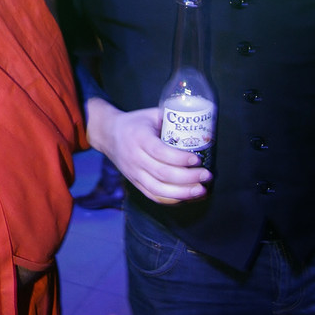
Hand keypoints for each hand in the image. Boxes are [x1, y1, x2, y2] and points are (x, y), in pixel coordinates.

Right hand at [87, 99, 211, 204]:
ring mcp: (134, 173)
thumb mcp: (150, 115)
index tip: (197, 159)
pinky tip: (187, 196)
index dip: (180, 158)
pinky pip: (153, 195)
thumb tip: (199, 125)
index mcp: (139, 138)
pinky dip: (171, 199)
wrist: (108, 134)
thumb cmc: (135, 123)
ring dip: (182, 193)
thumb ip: (171, 119)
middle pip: (162, 173)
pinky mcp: (135, 183)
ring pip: (158, 189)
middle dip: (188, 177)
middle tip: (206, 175)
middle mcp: (135, 157)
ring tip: (201, 190)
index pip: (160, 151)